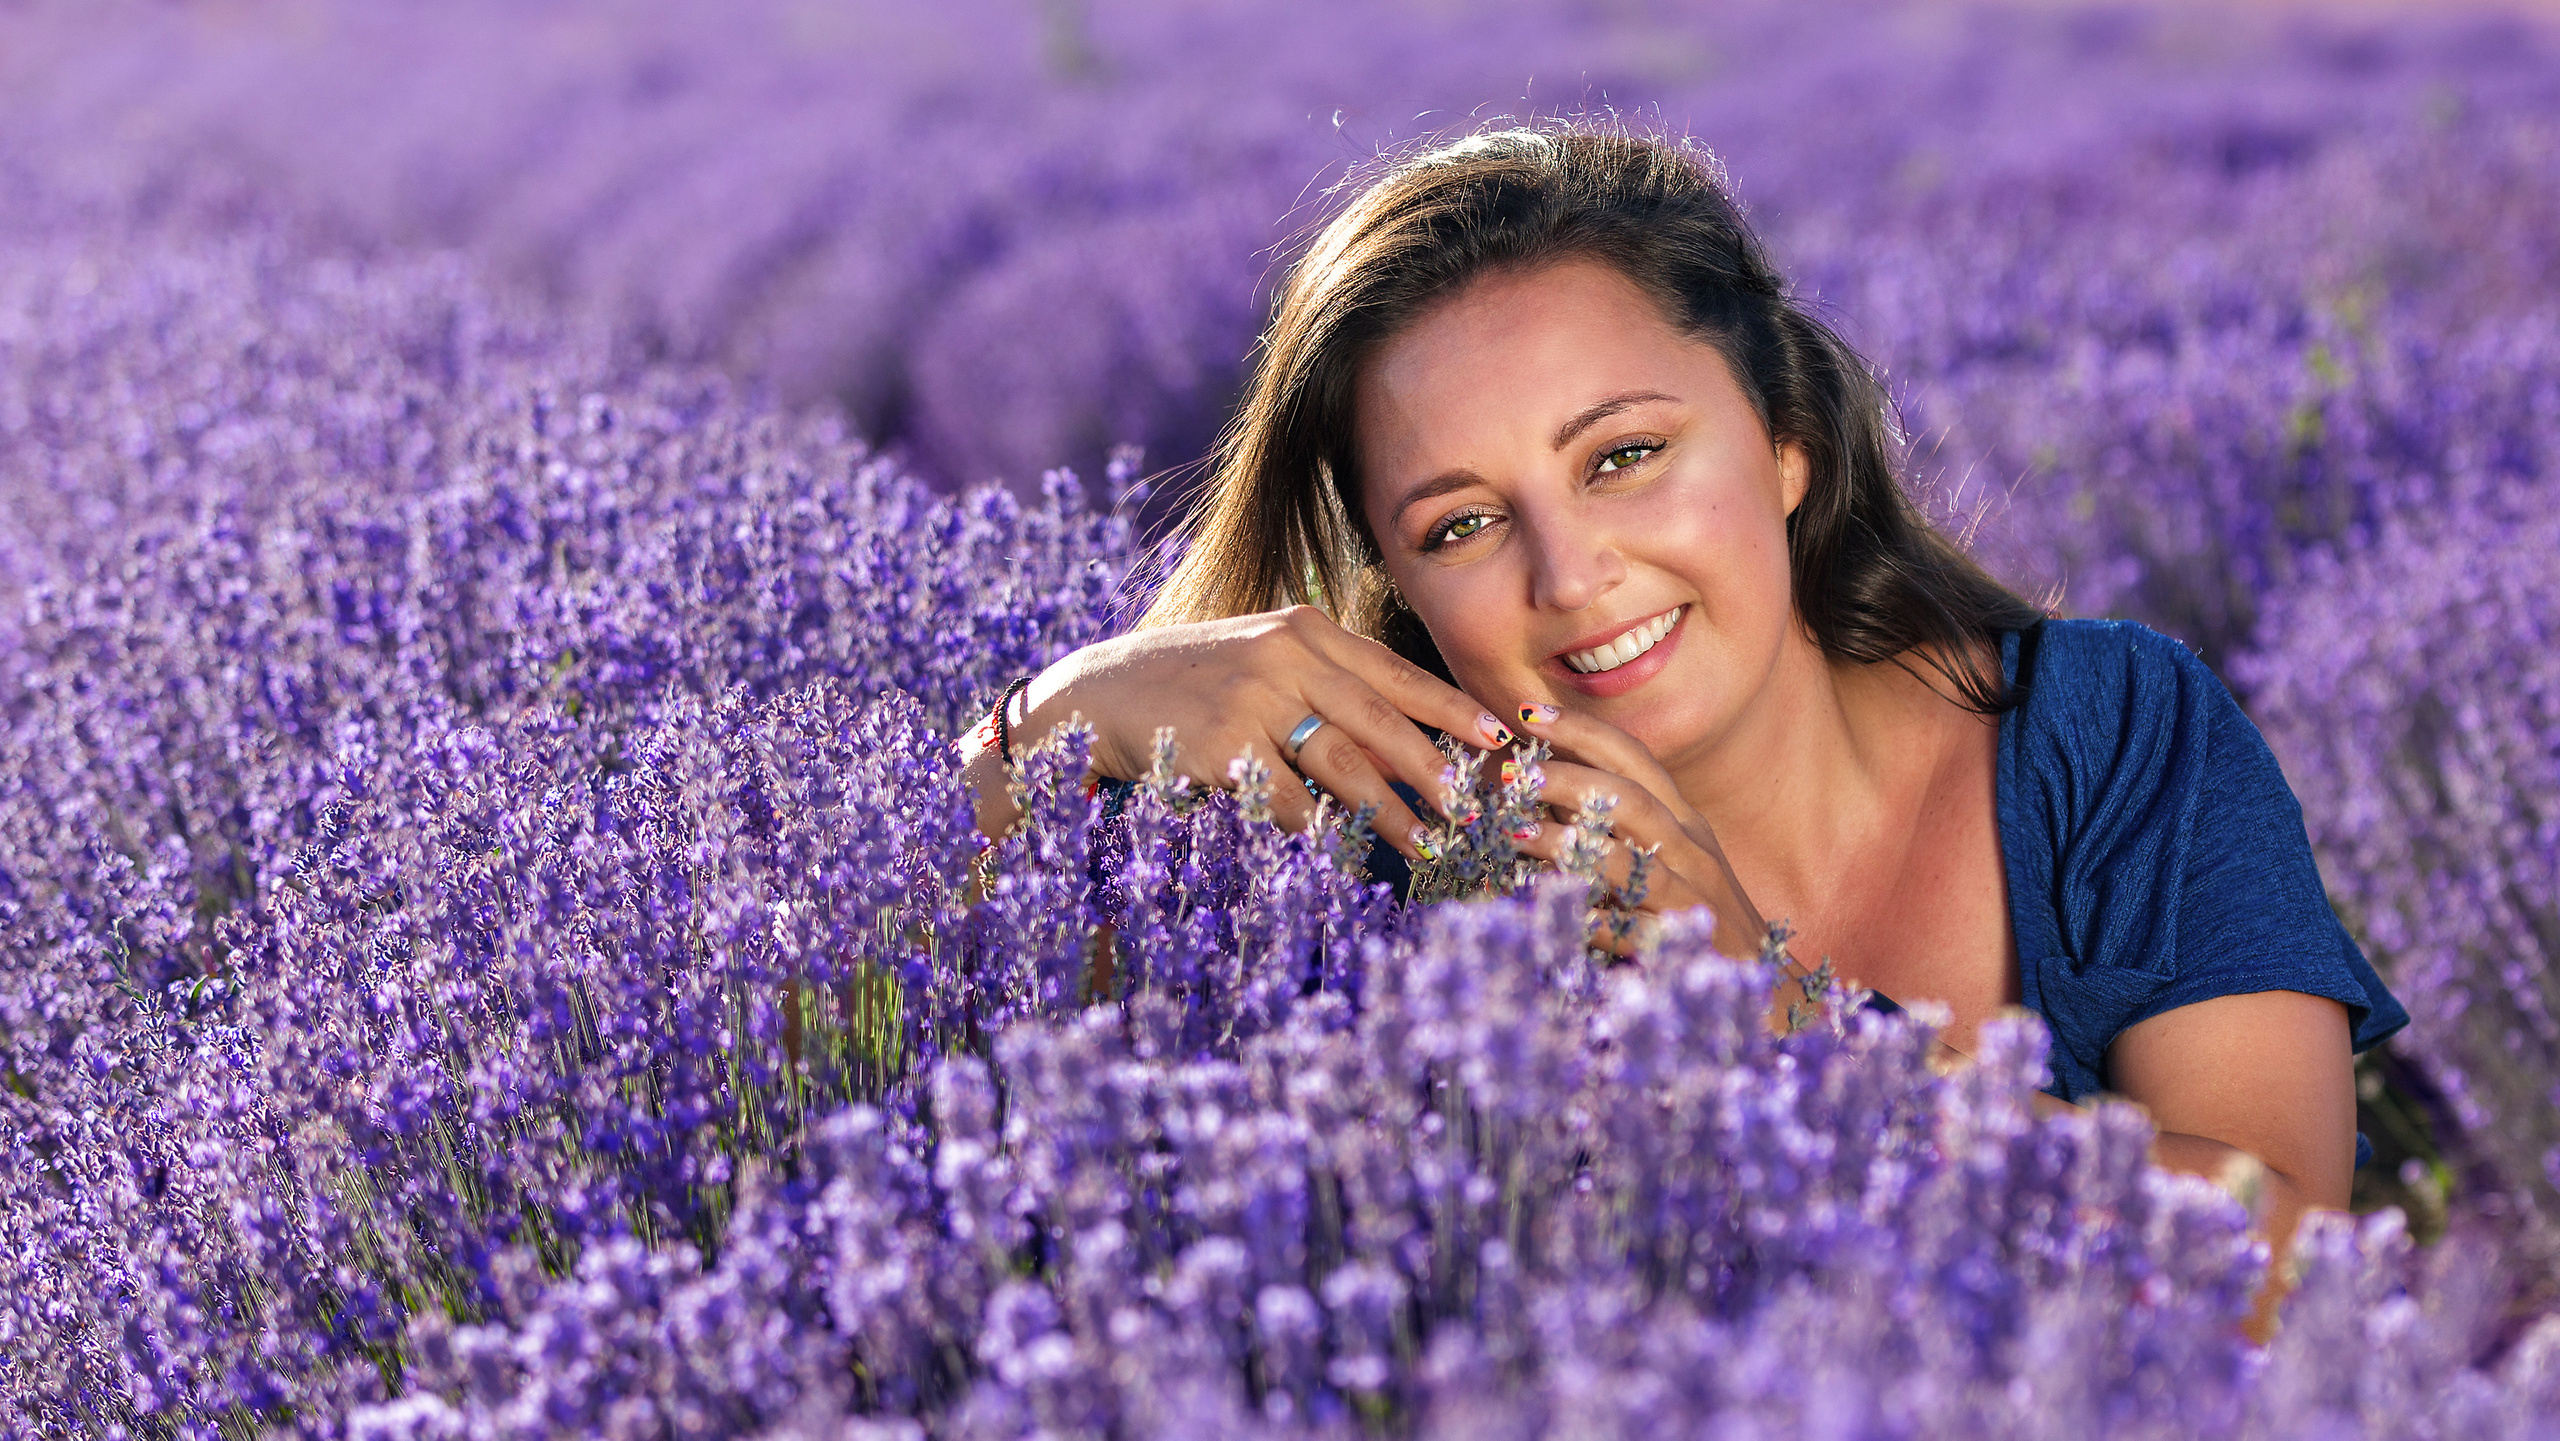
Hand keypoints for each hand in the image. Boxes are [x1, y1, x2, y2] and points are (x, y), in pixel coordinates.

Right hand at [992, 606, 1515, 857]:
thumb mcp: (1260, 660)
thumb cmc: (1191, 683)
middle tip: (1475, 809)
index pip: (1395, 671)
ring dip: (1391, 815)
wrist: (1097, 694)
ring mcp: (1252, 700)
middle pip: (1380, 723)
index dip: (1452, 708)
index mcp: (1303, 629)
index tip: (1499, 738)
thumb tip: (1402, 741)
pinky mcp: (1221, 747)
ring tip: (1427, 846)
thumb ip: (1325, 687)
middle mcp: (1284, 657)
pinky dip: (1319, 832)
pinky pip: (1287, 802)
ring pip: (1343, 769)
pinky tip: (1346, 854)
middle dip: (1435, 771)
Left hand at [1500, 703, 1842, 1030]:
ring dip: (1567, 844)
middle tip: (1515, 774)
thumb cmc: (1698, 914)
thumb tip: (1545, 789)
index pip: (1635, 759)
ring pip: (1628, 861)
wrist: (1764, 986)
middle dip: (1569, 780)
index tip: (1530, 712)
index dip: (1583, 731)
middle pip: (1631, 799)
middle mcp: (1691, 851)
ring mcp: (1690, 898)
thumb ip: (1616, 826)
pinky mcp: (1682, 947)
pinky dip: (1590, 918)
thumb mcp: (1666, 859)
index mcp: (1684, 821)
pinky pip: (1630, 929)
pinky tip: (1550, 909)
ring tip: (1516, 833)